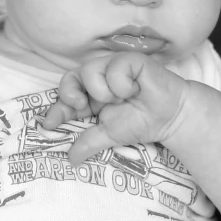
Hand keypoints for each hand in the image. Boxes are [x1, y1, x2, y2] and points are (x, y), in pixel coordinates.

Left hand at [41, 52, 188, 164]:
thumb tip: (70, 159)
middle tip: (84, 108)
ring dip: (104, 92)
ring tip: (123, 99)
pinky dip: (122, 85)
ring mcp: (113, 67)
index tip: (49, 124)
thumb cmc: (143, 122)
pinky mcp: (129, 60)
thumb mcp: (110, 135)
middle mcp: (99, 77)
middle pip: (70, 78)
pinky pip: (114, 69)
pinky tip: (135, 90)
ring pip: (90, 72)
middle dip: (72, 95)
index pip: (67, 96)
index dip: (57, 109)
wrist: (171, 117)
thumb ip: (89, 142)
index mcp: (91, 94)